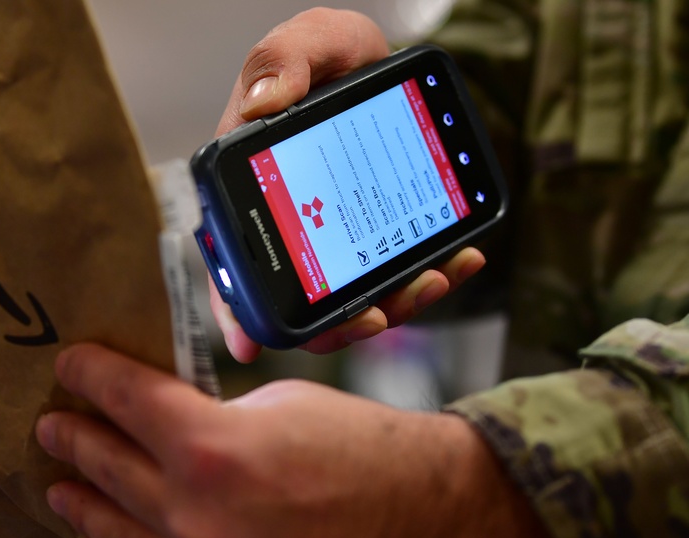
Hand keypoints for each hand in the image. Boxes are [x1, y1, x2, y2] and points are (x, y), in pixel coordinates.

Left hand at [37, 344, 571, 537]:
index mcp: (212, 450)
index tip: (70, 366)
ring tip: (60, 488)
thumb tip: (158, 425)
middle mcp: (197, 522)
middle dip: (73, 438)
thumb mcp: (278, 409)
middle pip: (105, 468)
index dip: (90, 375)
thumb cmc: (366, 454)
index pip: (123, 399)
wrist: (435, 530)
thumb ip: (206, 420)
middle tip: (53, 425)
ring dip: (82, 505)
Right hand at [210, 8, 485, 362]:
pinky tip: (456, 260)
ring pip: (352, 295)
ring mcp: (335, 236)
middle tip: (377, 316)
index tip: (253, 342)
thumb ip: (283, 61)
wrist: (383, 62)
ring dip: (393, 302)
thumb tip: (265, 103)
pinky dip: (426, 273)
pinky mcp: (376, 234)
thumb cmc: (333, 56)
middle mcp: (290, 223)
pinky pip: (395, 268)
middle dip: (336, 321)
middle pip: (298, 297)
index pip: (232, 258)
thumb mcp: (309, 43)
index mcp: (252, 188)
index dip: (234, 309)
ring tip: (432, 279)